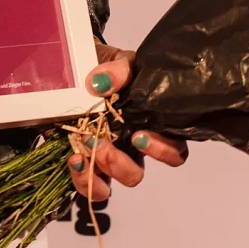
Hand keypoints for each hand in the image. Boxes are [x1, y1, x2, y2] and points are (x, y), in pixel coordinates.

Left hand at [68, 43, 188, 199]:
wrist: (78, 69)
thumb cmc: (108, 69)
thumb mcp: (118, 61)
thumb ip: (119, 69)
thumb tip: (102, 83)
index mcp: (151, 126)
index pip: (174, 152)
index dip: (163, 151)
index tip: (139, 135)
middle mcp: (130, 150)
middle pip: (136, 175)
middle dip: (119, 164)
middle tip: (103, 143)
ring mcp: (106, 159)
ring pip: (110, 186)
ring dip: (98, 171)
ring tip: (85, 146)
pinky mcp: (84, 163)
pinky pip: (88, 185)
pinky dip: (81, 177)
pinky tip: (74, 158)